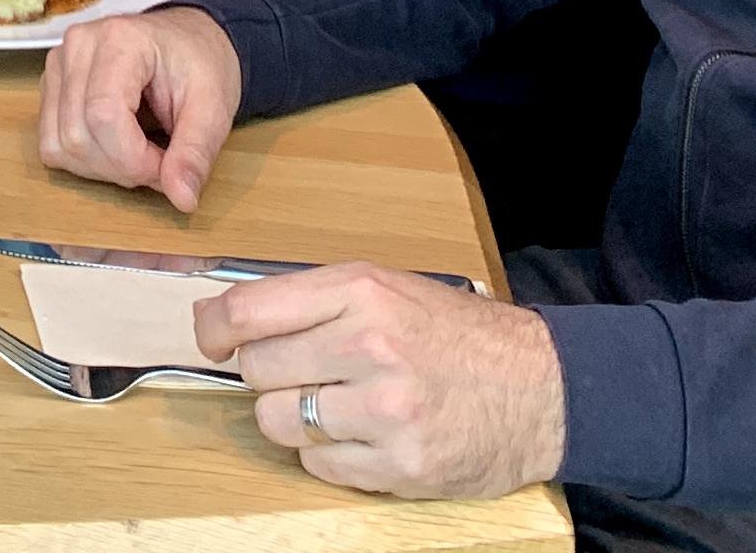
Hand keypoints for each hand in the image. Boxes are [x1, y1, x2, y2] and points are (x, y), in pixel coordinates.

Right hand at [35, 3, 242, 206]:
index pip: (104, 116)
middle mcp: (78, 46)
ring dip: (102, 168)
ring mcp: (58, 64)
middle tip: (160, 163)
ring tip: (140, 154)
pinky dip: (83, 161)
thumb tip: (182, 199)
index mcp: (120, 40)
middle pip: (79, 135)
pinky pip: (51, 143)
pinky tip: (115, 148)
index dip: (135, 160)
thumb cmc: (201, 64)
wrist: (188, 40)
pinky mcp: (51, 85)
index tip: (167, 168)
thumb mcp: (214, 107)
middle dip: (123, 168)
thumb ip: (196, 153)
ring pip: (59, 145)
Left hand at [207, 263, 565, 499]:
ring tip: (333, 407)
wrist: (543, 388)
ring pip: (278, 423)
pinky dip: (328, 455)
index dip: (214, 328)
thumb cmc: (458, 335)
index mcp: (362, 291)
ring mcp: (387, 411)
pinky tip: (362, 435)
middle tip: (298, 374)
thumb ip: (314, 300)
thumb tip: (228, 319)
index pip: (248, 310)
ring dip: (291, 419)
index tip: (212, 339)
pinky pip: (319, 466)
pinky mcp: (401, 465)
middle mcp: (372, 346)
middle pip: (257, 370)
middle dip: (265, 375)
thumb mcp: (387, 289)